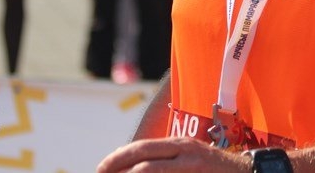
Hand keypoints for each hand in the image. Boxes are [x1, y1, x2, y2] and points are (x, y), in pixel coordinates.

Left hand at [97, 138, 248, 172]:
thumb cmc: (212, 169)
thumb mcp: (188, 159)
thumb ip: (166, 161)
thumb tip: (136, 167)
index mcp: (179, 144)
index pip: (142, 147)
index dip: (119, 157)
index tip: (102, 168)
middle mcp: (184, 152)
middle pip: (144, 156)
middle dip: (119, 165)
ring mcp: (192, 165)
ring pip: (152, 170)